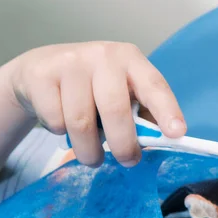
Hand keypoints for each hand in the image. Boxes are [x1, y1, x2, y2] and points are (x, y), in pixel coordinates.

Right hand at [8, 41, 185, 166]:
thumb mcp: (121, 92)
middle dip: (123, 144)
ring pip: (81, 121)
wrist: (40, 70)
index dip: (167, 110)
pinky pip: (54, 120)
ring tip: (92, 156)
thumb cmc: (93, 88)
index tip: (177, 133)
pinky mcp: (41, 75)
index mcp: (131, 59)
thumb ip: (140, 114)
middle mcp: (103, 56)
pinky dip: (59, 133)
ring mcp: (70, 62)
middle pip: (115, 109)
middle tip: (127, 161)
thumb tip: (159, 142)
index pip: (154, 85)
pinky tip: (62, 125)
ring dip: (89, 150)